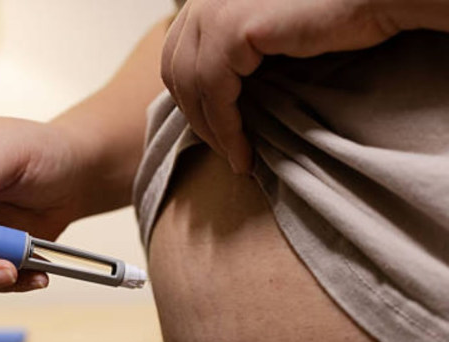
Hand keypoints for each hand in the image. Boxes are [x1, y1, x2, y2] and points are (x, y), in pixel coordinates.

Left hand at [161, 0, 398, 173]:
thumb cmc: (335, 17)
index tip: (216, 134)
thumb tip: (213, 99)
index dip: (192, 101)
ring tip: (237, 159)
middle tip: (226, 152)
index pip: (177, 57)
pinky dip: (226, 129)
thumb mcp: (268, 36)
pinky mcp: (232, 27)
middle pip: (175, 72)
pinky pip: (213, 92)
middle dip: (197, 118)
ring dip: (212, 131)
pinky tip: (243, 152)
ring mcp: (214, 8)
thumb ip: (236, 54)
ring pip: (190, 86)